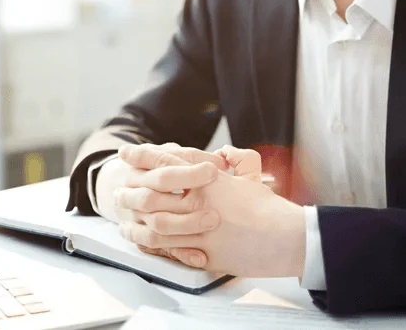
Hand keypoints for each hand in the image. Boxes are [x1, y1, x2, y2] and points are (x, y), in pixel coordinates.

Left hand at [117, 145, 305, 277]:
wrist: (287, 237)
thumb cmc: (269, 208)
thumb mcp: (251, 177)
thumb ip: (237, 160)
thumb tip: (224, 153)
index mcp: (209, 179)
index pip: (168, 161)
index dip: (143, 155)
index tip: (125, 153)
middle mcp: (200, 201)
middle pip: (154, 192)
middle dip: (132, 189)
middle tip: (118, 190)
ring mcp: (201, 228)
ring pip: (156, 222)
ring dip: (136, 219)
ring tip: (123, 216)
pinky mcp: (205, 253)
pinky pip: (169, 249)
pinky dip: (150, 243)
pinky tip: (140, 239)